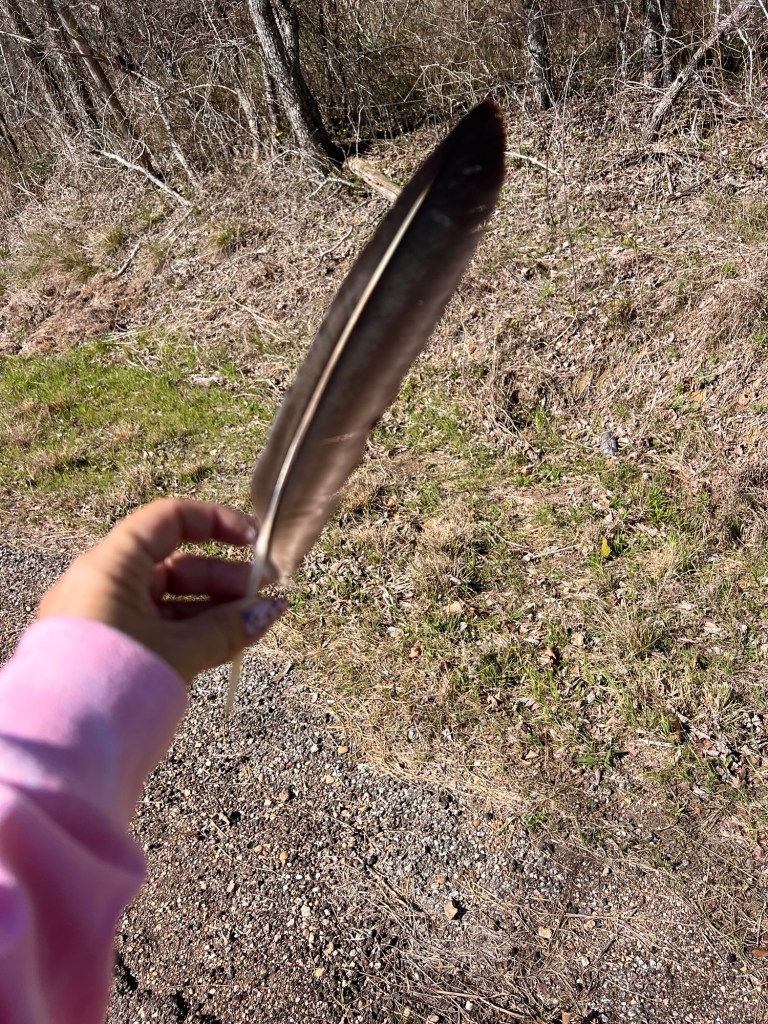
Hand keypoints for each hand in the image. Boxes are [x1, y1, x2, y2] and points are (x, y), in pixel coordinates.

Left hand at [37, 498, 285, 683]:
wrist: (64, 750)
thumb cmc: (117, 684)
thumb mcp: (181, 650)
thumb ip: (230, 627)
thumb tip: (274, 609)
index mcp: (111, 567)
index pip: (169, 520)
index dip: (216, 523)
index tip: (254, 542)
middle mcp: (103, 586)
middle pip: (174, 563)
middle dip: (225, 577)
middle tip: (267, 593)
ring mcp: (105, 619)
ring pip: (170, 600)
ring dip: (215, 607)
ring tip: (255, 624)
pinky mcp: (109, 650)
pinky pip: (159, 628)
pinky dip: (194, 631)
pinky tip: (228, 644)